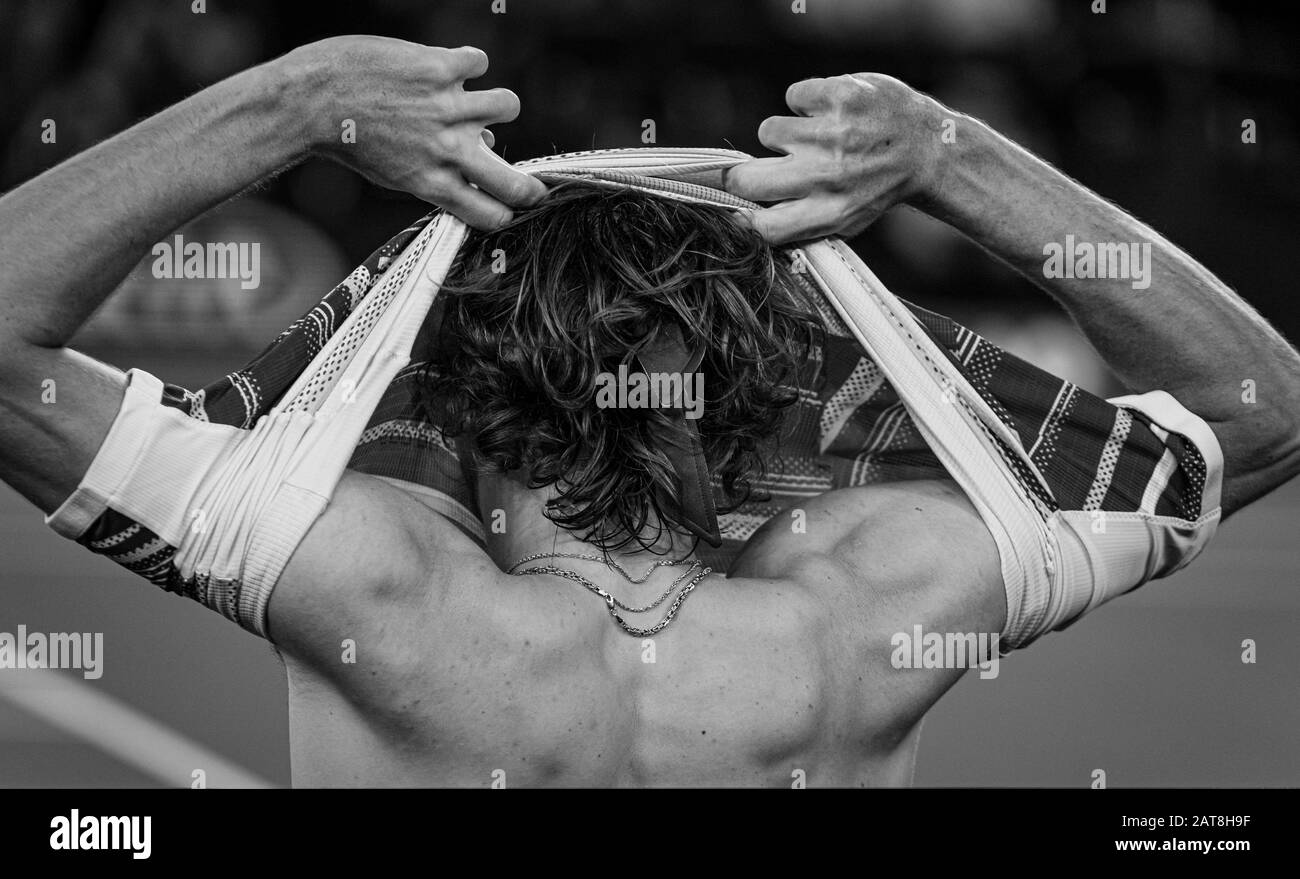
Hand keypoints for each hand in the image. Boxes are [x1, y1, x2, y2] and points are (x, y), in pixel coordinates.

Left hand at [286, 36, 546, 228]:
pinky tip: (447, 66)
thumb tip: (479, 148)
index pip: (491, 214)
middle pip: (515, 182)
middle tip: (534, 184)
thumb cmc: (344, 139)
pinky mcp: (440, 68)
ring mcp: (447, 108)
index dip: (509, 210)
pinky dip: (467, 61)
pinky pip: (479, 61)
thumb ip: (437, 170)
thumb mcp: (392, 170)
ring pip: (508, 104)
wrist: (310, 101)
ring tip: (475, 99)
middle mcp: (447, 150)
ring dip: (496, 102)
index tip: (513, 204)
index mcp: (432, 182)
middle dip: (533, 187)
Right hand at [724, 73, 946, 243]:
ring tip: (813, 137)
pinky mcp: (841, 96)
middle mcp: (828, 177)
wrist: (928, 150)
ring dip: (784, 134)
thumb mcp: (844, 220)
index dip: (742, 217)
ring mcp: (834, 134)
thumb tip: (741, 219)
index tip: (739, 208)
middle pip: (746, 180)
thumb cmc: (876, 188)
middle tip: (757, 169)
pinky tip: (830, 113)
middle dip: (742, 174)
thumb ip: (797, 222)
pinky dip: (808, 102)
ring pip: (768, 131)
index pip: (762, 227)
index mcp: (829, 214)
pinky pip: (794, 96)